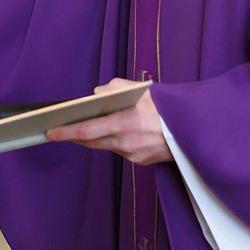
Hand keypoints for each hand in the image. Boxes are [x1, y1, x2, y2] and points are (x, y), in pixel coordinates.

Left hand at [46, 78, 172, 164]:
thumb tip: (96, 94)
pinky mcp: (141, 161)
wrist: (198, 129)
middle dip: (73, 135)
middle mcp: (128, 143)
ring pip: (104, 146)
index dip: (66, 132)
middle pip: (91, 142)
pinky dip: (111, 142)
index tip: (50, 132)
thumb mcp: (142, 90)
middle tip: (57, 130)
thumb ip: (115, 88)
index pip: (87, 131)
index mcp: (126, 123)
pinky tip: (108, 133)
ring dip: (91, 138)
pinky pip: (118, 151)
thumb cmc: (170, 107)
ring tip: (78, 129)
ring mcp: (134, 154)